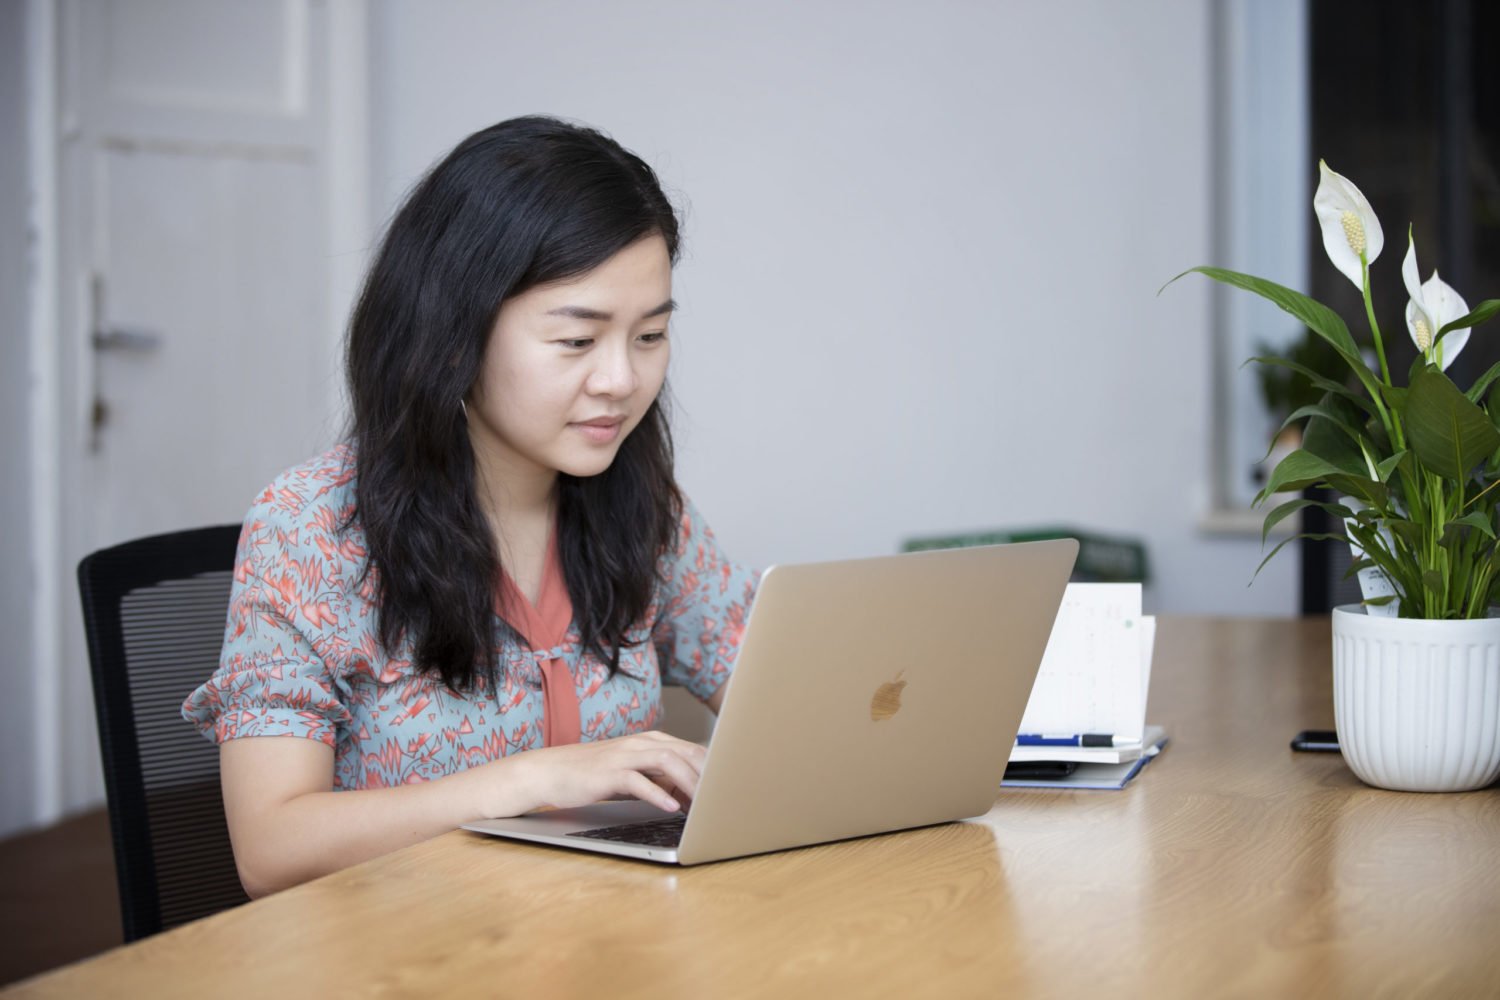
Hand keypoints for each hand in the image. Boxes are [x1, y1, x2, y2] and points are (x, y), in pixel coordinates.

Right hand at [493, 731, 707, 815]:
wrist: (549, 771)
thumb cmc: (591, 775)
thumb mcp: (631, 775)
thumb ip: (658, 779)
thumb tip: (688, 795)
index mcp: (649, 742)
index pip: (692, 749)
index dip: (713, 768)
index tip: (728, 787)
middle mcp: (639, 743)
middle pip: (686, 752)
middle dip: (709, 774)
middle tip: (725, 796)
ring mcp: (624, 756)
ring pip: (667, 761)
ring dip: (690, 782)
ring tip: (704, 802)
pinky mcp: (608, 773)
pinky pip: (639, 780)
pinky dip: (658, 793)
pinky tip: (672, 807)